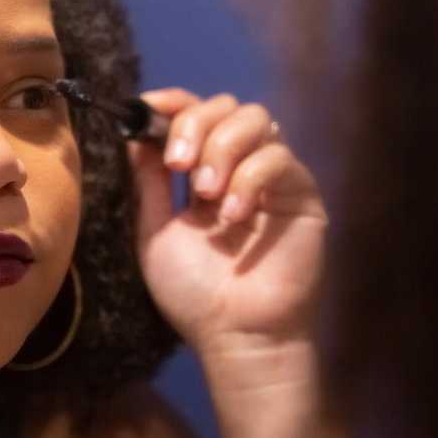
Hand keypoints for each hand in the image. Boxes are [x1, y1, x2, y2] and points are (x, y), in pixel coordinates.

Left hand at [131, 89, 327, 355]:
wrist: (234, 335)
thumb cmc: (194, 293)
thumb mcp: (155, 230)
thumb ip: (148, 181)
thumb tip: (135, 133)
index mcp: (204, 170)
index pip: (195, 112)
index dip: (172, 101)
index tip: (146, 109)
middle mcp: (241, 165)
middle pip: (225, 105)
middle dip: (195, 125)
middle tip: (179, 167)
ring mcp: (273, 176)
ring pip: (256, 119)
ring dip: (222, 147)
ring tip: (206, 194)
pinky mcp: (302, 193)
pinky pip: (279, 157)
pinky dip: (249, 177)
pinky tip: (233, 215)